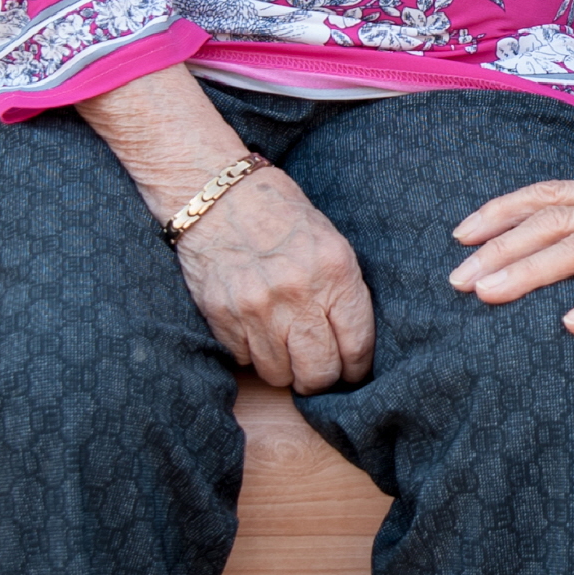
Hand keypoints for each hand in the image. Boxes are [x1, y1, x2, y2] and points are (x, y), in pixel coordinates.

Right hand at [76, 62, 374, 390]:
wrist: (216, 195)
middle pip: (319, 371)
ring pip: (279, 374)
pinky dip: (253, 354)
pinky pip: (245, 359)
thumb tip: (353, 346)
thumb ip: (342, 291)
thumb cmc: (280, 215)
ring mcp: (255, 307)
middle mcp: (296, 292)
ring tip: (285, 350)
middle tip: (319, 371)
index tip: (352, 371)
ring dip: (285, 370)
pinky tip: (256, 331)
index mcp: (334, 270)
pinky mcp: (221, 315)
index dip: (357, 368)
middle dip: (321, 379)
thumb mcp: (329, 241)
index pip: (356, 345)